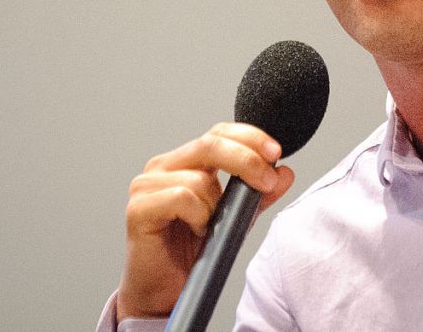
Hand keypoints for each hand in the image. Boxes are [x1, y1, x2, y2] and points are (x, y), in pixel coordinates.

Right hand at [116, 123, 295, 320]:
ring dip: (217, 205)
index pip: (220, 133)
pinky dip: (198, 215)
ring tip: (211, 226)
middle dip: (247, 160)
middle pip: (211, 144)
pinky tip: (197, 230)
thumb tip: (283, 172)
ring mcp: (147, 185)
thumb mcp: (237, 217)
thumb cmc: (194, 251)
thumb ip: (258, 194)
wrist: (166, 291)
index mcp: (186, 161)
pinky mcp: (139, 208)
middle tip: (267, 182)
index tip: (276, 153)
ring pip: (199, 178)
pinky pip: (181, 198)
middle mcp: (164, 166)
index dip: (250, 137)